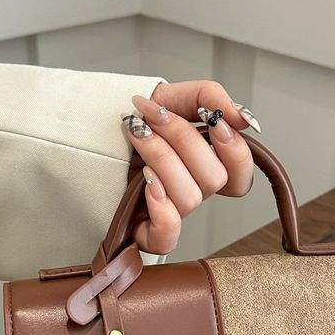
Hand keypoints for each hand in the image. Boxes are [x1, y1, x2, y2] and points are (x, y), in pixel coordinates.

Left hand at [121, 81, 261, 254]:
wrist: (92, 129)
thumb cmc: (137, 119)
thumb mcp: (175, 95)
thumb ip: (211, 98)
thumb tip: (243, 118)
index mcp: (206, 164)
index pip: (241, 175)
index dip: (235, 151)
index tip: (212, 120)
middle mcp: (193, 190)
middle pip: (214, 179)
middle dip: (183, 139)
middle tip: (155, 117)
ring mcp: (171, 212)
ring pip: (189, 198)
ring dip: (162, 158)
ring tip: (137, 134)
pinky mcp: (146, 231)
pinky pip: (167, 238)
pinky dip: (162, 210)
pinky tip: (147, 182)